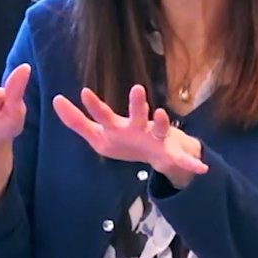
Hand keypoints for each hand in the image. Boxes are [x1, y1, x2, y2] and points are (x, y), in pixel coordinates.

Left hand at [53, 85, 207, 184]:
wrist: (158, 154)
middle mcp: (139, 127)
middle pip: (137, 114)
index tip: (83, 92)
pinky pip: (182, 159)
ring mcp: (156, 138)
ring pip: (160, 129)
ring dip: (163, 123)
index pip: (104, 115)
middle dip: (137, 104)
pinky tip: (202, 168)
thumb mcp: (98, 134)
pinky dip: (192, 163)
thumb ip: (77, 120)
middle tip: (137, 89)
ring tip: (164, 115)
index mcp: (120, 126)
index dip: (94, 105)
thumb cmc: (125, 141)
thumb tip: (55, 100)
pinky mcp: (170, 153)